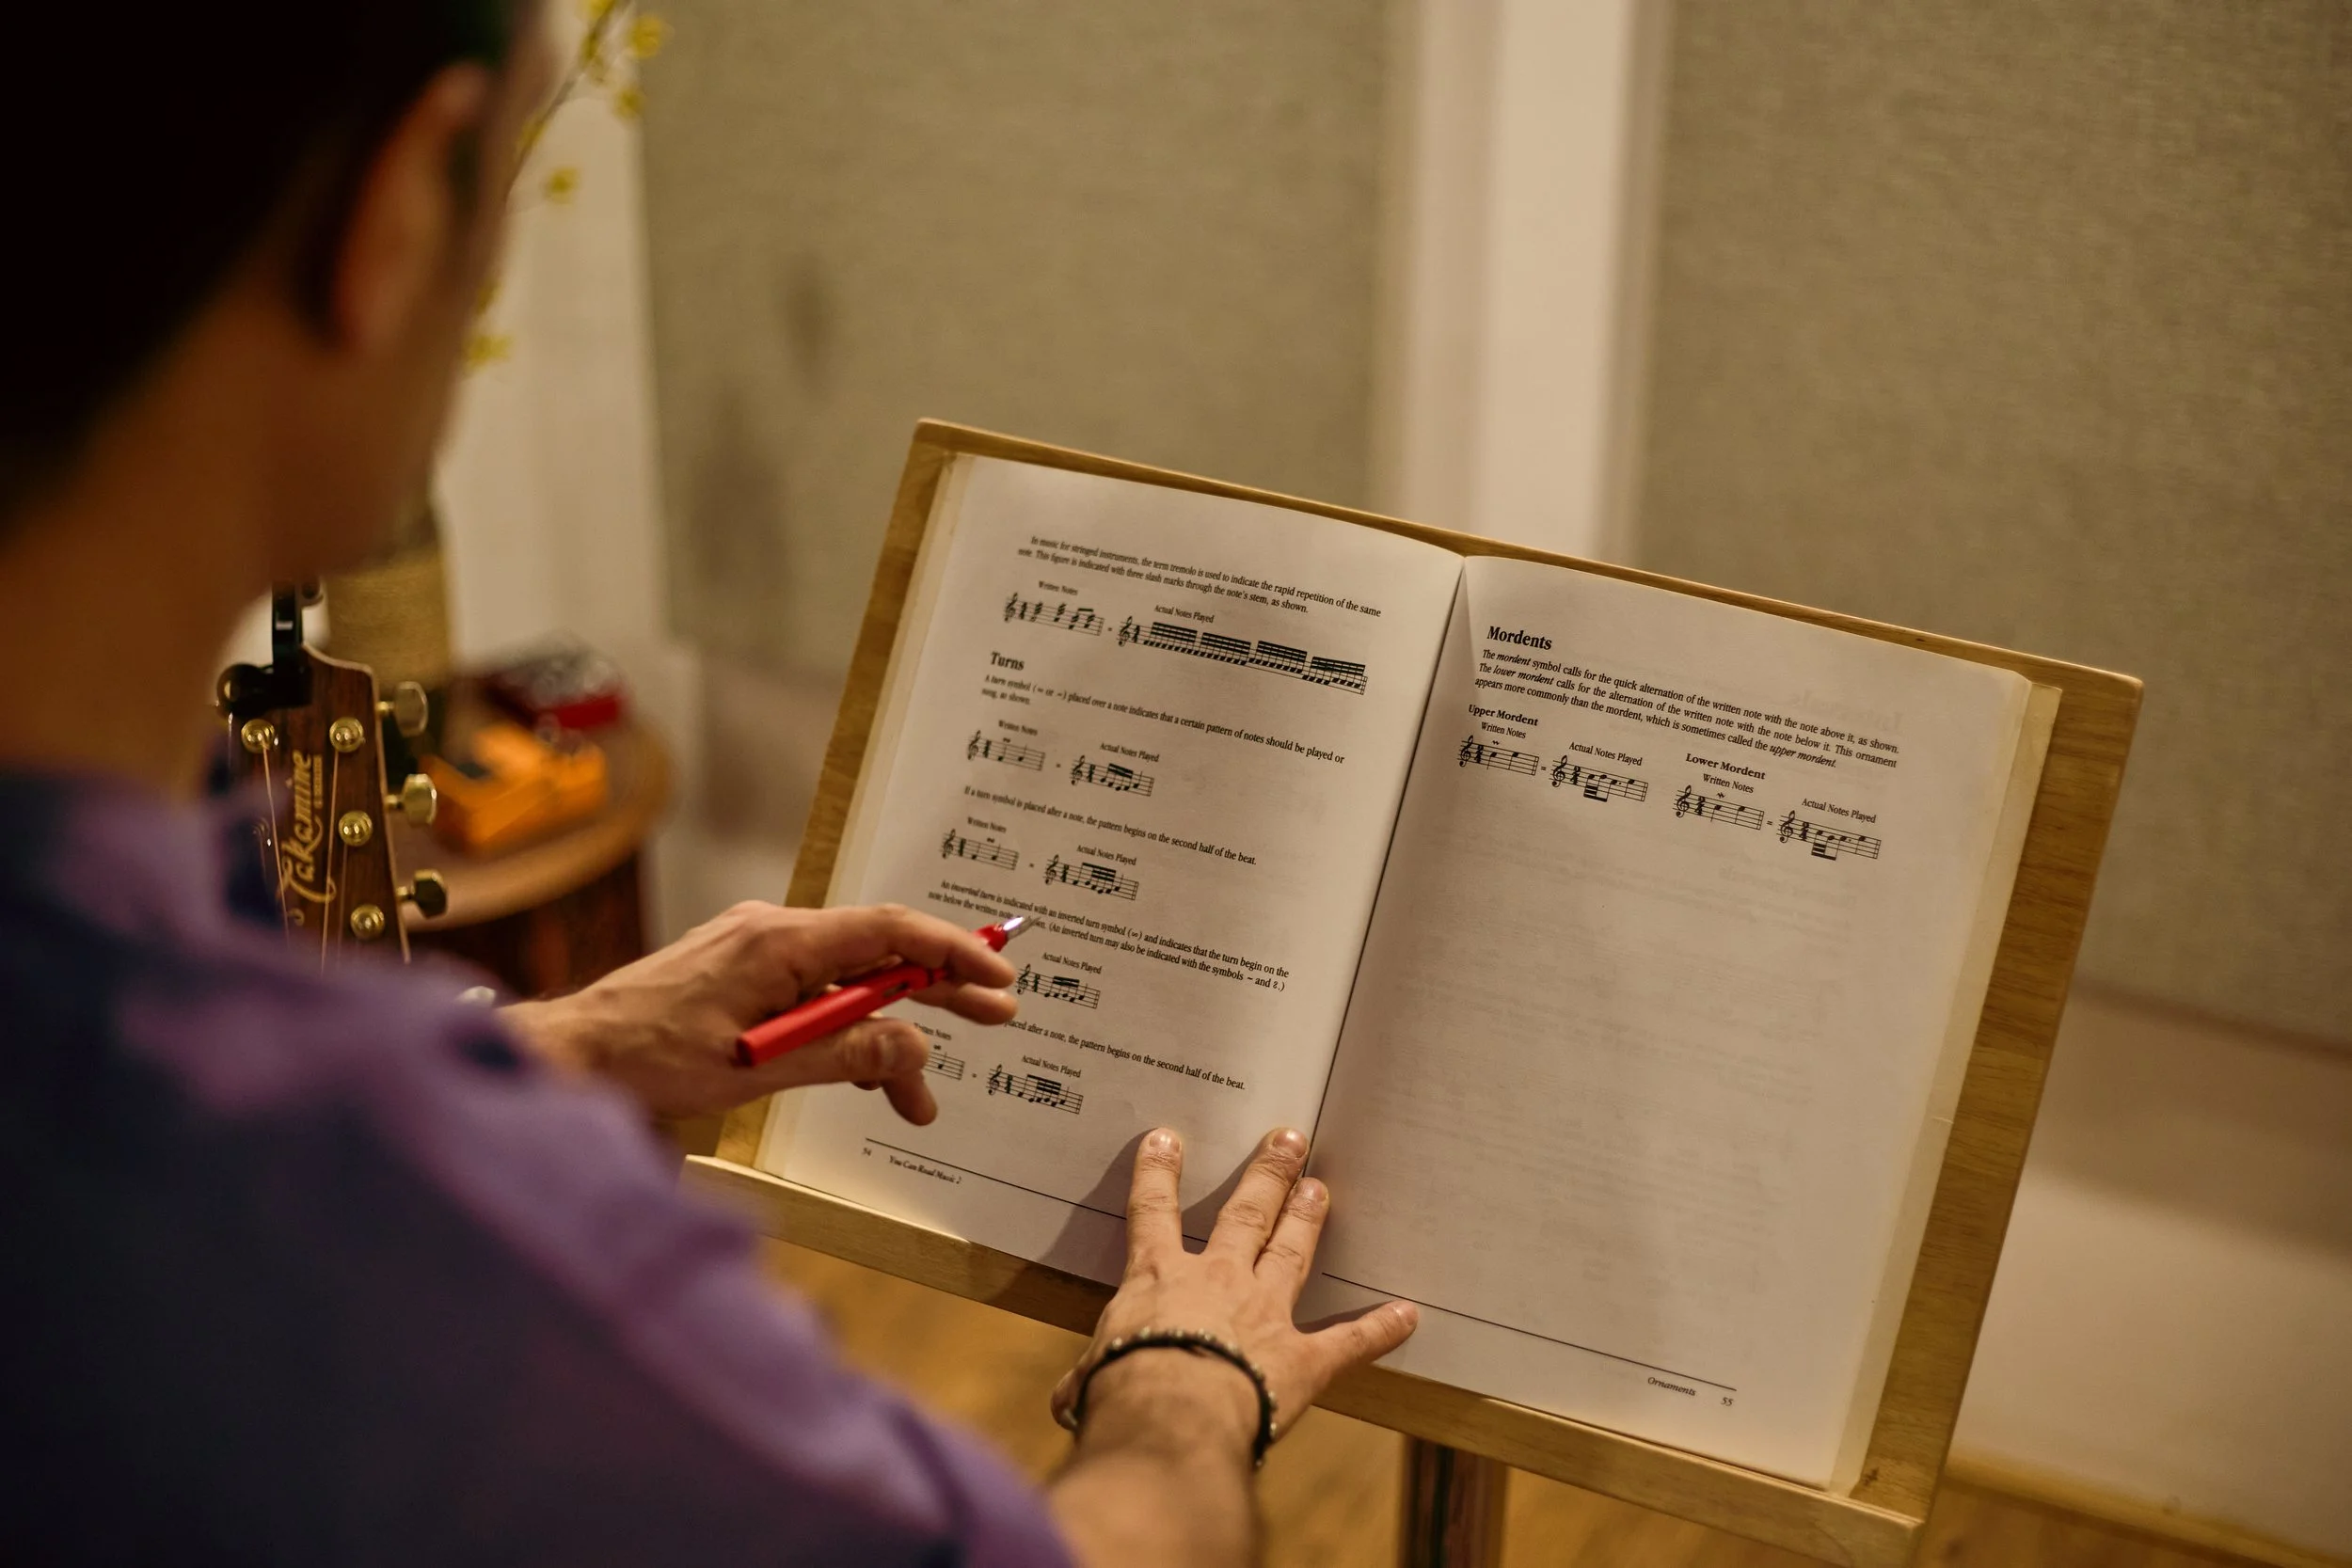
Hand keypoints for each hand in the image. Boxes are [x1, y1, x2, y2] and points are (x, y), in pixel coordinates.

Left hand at [500, 902, 1016, 1119]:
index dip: (951, 951)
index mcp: (780, 942)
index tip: (996, 977)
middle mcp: (773, 934)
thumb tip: (915, 1049)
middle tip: (997, 1013)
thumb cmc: (649, 1057)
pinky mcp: (743, 977)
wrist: (573, 1055)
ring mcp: (757, 953)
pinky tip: (860, 1075)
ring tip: (919, 1097)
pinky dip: (846, 1033)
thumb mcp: (760, 1066)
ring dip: (888, 1033)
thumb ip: (845, 1052)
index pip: (888, 931)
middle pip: (878, 953)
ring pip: (848, 984)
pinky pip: (815, 995)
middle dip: (940, 987)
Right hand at [1050, 1127, 1418, 1455]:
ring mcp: (1266, 1313)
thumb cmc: (1122, 1392)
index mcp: (1158, 1280)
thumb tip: (1069, 1401)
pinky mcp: (1303, 1360)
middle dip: (1268, 1175)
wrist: (1173, 1417)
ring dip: (1308, 1218)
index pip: (1153, 1214)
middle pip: (1247, 1215)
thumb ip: (1087, 1381)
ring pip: (1292, 1252)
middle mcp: (1218, 1281)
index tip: (1167, 1140)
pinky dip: (1379, 1329)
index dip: (1159, 1176)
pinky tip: (1408, 1314)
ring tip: (1321, 1188)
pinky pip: (1347, 1342)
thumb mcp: (1088, 1380)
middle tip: (1289, 1140)